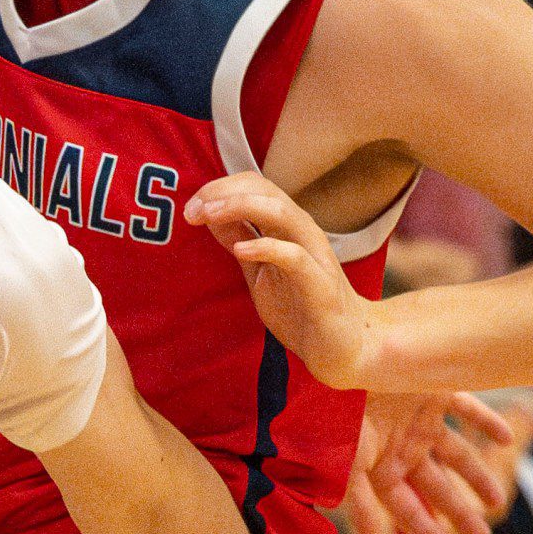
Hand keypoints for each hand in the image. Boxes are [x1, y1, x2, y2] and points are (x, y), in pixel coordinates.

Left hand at [186, 173, 372, 389]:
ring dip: (240, 207)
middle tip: (192, 211)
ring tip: (208, 215)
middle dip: (223, 193)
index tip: (191, 208)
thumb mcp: (258, 270)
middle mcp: (302, 232)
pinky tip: (240, 250)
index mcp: (287, 226)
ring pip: (282, 212)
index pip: (255, 187)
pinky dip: (266, 247)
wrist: (341, 346)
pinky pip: (294, 256)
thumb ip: (239, 240)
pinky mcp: (319, 284)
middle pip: (265, 190)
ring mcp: (314, 255)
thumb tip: (208, 215)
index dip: (219, 189)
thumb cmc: (301, 306)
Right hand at [350, 391, 519, 533]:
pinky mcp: (433, 387)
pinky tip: (507, 440)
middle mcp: (401, 444)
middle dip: (458, 513)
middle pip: (436, 487)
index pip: (407, 509)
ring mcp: (419, 417)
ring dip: (477, 476)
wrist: (339, 355)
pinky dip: (486, 422)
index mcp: (380, 465)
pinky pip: (467, 407)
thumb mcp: (348, 462)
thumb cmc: (336, 410)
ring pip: (456, 453)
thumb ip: (360, 502)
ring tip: (498, 501)